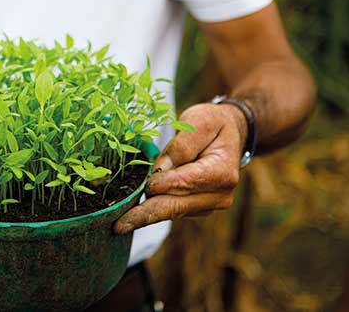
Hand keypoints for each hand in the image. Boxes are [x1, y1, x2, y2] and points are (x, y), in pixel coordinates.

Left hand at [113, 103, 247, 233]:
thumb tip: (160, 170)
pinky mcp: (197, 208)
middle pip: (175, 206)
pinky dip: (154, 209)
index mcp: (222, 173)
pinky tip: (135, 210)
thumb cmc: (212, 124)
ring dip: (146, 213)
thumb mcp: (199, 122)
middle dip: (145, 215)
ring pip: (171, 211)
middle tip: (119, 226)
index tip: (142, 185)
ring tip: (121, 220)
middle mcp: (219, 195)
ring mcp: (208, 205)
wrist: (229, 134)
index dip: (160, 184)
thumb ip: (181, 146)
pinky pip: (172, 209)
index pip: (184, 183)